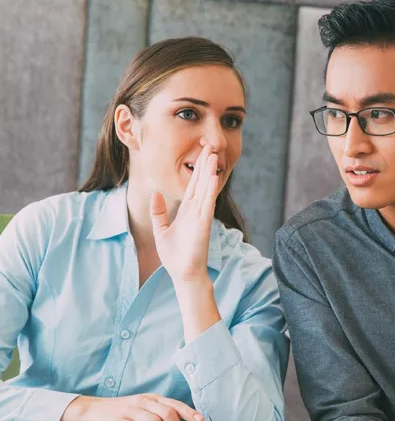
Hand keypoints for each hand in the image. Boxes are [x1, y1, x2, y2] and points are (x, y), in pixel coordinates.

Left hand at [150, 140, 219, 286]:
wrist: (183, 274)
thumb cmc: (175, 256)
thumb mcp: (161, 230)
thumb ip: (159, 213)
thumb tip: (156, 195)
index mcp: (187, 211)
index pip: (193, 185)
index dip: (196, 169)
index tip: (200, 153)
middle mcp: (196, 211)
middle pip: (202, 183)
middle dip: (205, 164)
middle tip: (210, 146)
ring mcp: (201, 217)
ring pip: (207, 190)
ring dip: (210, 172)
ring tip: (214, 155)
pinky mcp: (203, 225)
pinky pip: (207, 204)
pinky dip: (210, 190)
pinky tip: (213, 177)